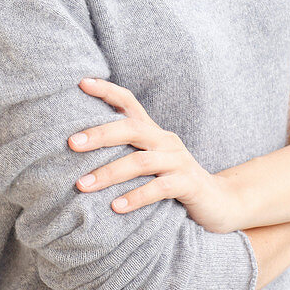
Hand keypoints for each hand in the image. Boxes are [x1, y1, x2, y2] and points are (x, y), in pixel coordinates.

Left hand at [69, 78, 234, 233]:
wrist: (219, 203)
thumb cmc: (172, 183)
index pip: (129, 102)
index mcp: (153, 132)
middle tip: (71, 143)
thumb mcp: (148, 164)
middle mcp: (165, 141)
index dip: (107, 90)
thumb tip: (79, 150)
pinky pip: (159, 188)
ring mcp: (178, 161)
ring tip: (82, 185)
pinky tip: (115, 207)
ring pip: (140, 161)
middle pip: (130, 128)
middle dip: (99, 134)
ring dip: (109, 173)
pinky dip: (135, 197)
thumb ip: (123, 154)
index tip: (82, 82)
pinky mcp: (188, 184)